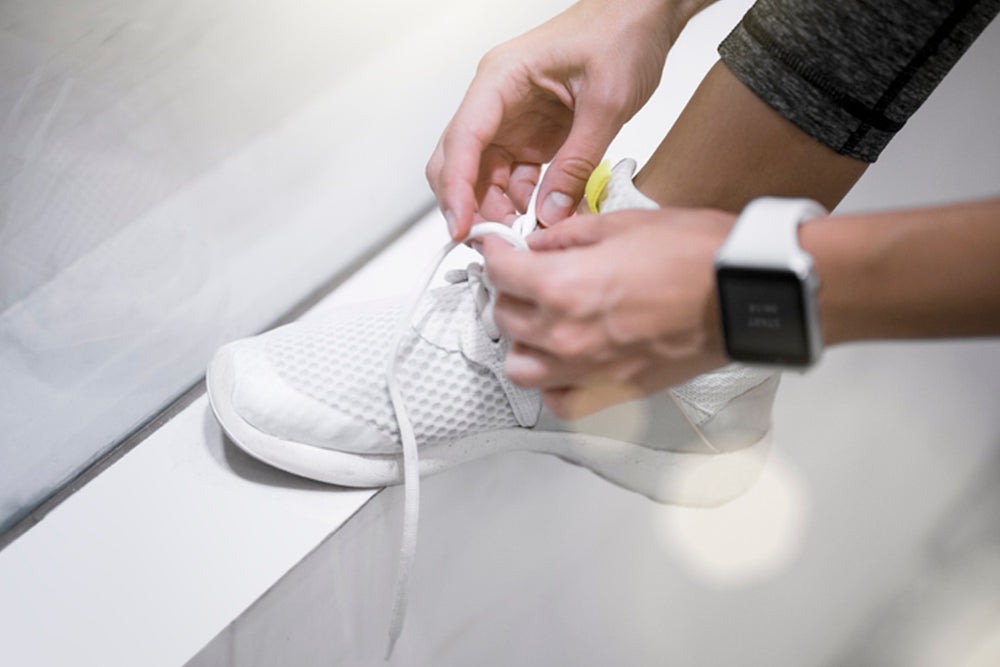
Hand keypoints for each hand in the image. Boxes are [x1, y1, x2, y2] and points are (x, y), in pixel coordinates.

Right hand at [426, 0, 689, 240]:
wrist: (644, 15)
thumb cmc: (622, 33)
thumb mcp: (607, 103)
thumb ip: (577, 162)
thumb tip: (549, 214)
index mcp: (501, 78)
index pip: (463, 139)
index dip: (457, 188)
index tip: (462, 227)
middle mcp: (496, 99)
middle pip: (459, 160)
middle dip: (468, 204)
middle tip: (491, 241)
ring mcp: (511, 119)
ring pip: (482, 174)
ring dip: (496, 207)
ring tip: (524, 234)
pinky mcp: (530, 134)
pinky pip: (513, 176)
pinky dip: (522, 201)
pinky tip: (542, 216)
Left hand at [482, 207, 733, 417]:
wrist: (742, 291)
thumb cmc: (695, 255)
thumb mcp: (621, 224)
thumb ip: (568, 237)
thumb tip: (540, 245)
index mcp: (564, 286)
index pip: (500, 273)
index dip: (495, 254)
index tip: (499, 250)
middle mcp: (567, 334)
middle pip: (504, 318)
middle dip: (509, 293)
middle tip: (525, 278)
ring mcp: (589, 369)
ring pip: (520, 367)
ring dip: (522, 342)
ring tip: (540, 322)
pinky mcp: (615, 391)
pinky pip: (561, 402)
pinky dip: (553, 385)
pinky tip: (562, 363)